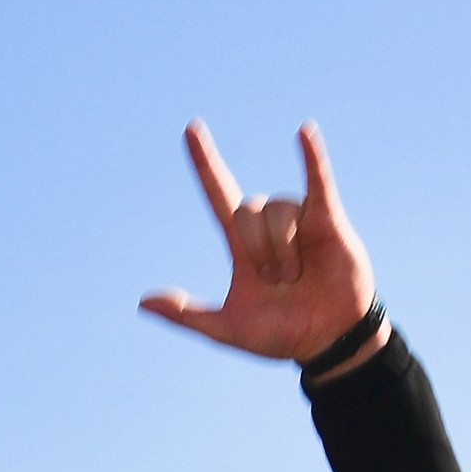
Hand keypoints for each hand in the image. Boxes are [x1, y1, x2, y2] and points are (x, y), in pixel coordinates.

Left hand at [140, 121, 377, 365]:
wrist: (327, 341)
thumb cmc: (281, 335)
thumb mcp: (228, 329)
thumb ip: (187, 315)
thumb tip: (143, 302)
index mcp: (242, 245)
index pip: (218, 195)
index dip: (205, 164)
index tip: (190, 130)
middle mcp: (268, 226)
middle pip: (246, 210)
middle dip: (259, 251)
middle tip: (278, 282)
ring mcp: (299, 219)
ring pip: (277, 210)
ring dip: (283, 248)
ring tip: (297, 277)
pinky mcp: (327, 218)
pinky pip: (317, 182)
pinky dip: (311, 158)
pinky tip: (303, 134)